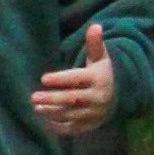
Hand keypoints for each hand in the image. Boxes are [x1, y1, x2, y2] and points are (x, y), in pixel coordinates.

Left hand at [32, 19, 117, 137]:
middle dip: (52, 99)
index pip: (77, 79)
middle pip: (73, 99)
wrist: (119, 97)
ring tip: (36, 108)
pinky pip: (73, 128)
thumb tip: (95, 26)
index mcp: (98, 79)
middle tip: (33, 97)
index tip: (43, 78)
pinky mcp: (90, 125)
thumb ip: (95, 44)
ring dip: (52, 113)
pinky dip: (59, 127)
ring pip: (71, 114)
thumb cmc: (102, 73)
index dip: (60, 79)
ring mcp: (94, 114)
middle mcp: (97, 98)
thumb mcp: (100, 58)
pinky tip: (45, 121)